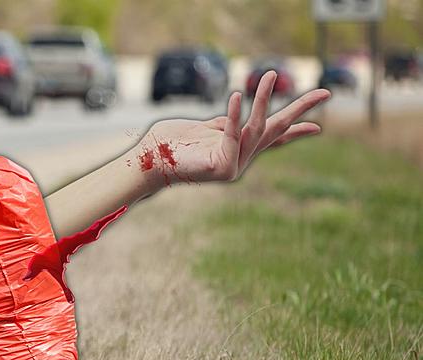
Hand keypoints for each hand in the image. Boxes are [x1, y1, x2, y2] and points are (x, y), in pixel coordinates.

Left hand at [137, 71, 330, 186]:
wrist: (150, 160)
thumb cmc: (173, 143)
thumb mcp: (206, 128)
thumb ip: (226, 122)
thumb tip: (239, 110)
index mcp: (238, 149)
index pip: (273, 139)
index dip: (296, 132)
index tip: (318, 127)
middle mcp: (241, 159)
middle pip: (275, 131)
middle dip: (300, 110)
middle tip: (325, 92)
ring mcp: (234, 166)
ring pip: (255, 128)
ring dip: (262, 99)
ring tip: (269, 74)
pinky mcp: (223, 168)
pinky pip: (232, 135)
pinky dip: (233, 115)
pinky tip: (235, 96)